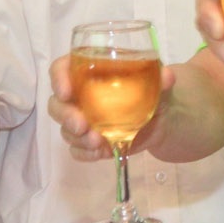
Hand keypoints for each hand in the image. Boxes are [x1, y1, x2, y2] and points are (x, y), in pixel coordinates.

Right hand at [48, 52, 175, 161]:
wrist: (164, 118)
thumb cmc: (152, 89)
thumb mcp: (158, 80)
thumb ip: (161, 77)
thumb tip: (167, 76)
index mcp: (88, 71)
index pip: (61, 69)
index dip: (58, 78)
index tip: (66, 92)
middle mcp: (79, 95)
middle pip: (56, 104)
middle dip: (65, 115)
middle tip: (82, 125)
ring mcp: (83, 120)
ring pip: (65, 129)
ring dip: (77, 138)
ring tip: (98, 142)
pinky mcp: (90, 142)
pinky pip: (77, 150)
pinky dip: (86, 154)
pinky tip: (101, 153)